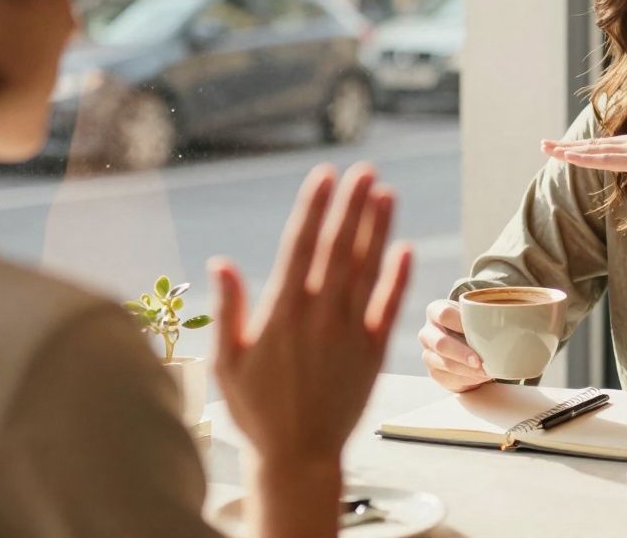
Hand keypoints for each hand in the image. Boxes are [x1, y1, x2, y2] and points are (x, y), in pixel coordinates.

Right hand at [209, 162, 411, 466]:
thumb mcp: (227, 361)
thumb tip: (221, 261)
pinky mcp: (374, 352)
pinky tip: (405, 247)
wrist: (297, 456)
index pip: (300, 247)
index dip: (314, 207)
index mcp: (280, 313)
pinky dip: (398, 277)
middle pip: (339, 249)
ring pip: (367, 269)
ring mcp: (350, 332)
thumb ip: (228, 309)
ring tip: (385, 192)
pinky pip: (390, 307)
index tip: (324, 174)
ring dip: (377, 229)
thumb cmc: (255, 410)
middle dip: (351, 205)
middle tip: (364, 169)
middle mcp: (319, 316)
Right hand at [419, 299, 491, 391]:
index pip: (443, 314)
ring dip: (467, 370)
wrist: (463, 343)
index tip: (480, 329)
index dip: (460, 322)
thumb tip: (523, 310)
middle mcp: (428, 332)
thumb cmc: (473, 325)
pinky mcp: (434, 372)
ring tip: (486, 371)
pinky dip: (467, 379)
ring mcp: (428, 354)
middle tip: (480, 361)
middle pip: (440, 343)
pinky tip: (480, 377)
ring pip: (444, 364)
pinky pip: (448, 378)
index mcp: (436, 311)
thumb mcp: (477, 313)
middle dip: (462, 354)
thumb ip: (490, 310)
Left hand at [542, 130, 626, 191]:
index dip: (587, 147)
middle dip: (568, 145)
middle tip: (545, 144)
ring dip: (568, 150)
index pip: (609, 145)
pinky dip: (583, 158)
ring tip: (547, 149)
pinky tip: (567, 157)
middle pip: (595, 144)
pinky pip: (603, 160)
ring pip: (593, 150)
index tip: (570, 148)